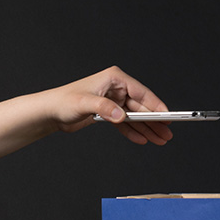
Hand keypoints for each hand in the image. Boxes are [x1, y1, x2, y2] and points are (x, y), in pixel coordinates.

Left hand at [48, 65, 172, 145]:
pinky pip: (125, 124)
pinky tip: (143, 139)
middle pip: (141, 106)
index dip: (156, 105)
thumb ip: (104, 108)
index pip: (141, 92)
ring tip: (160, 140)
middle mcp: (116, 88)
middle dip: (155, 121)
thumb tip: (121, 115)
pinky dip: (134, 132)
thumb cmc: (64, 102)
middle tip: (167, 134)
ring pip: (135, 117)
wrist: (51, 112)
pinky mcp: (109, 112)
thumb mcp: (84, 103)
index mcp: (114, 79)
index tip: (168, 116)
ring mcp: (113, 101)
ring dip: (147, 129)